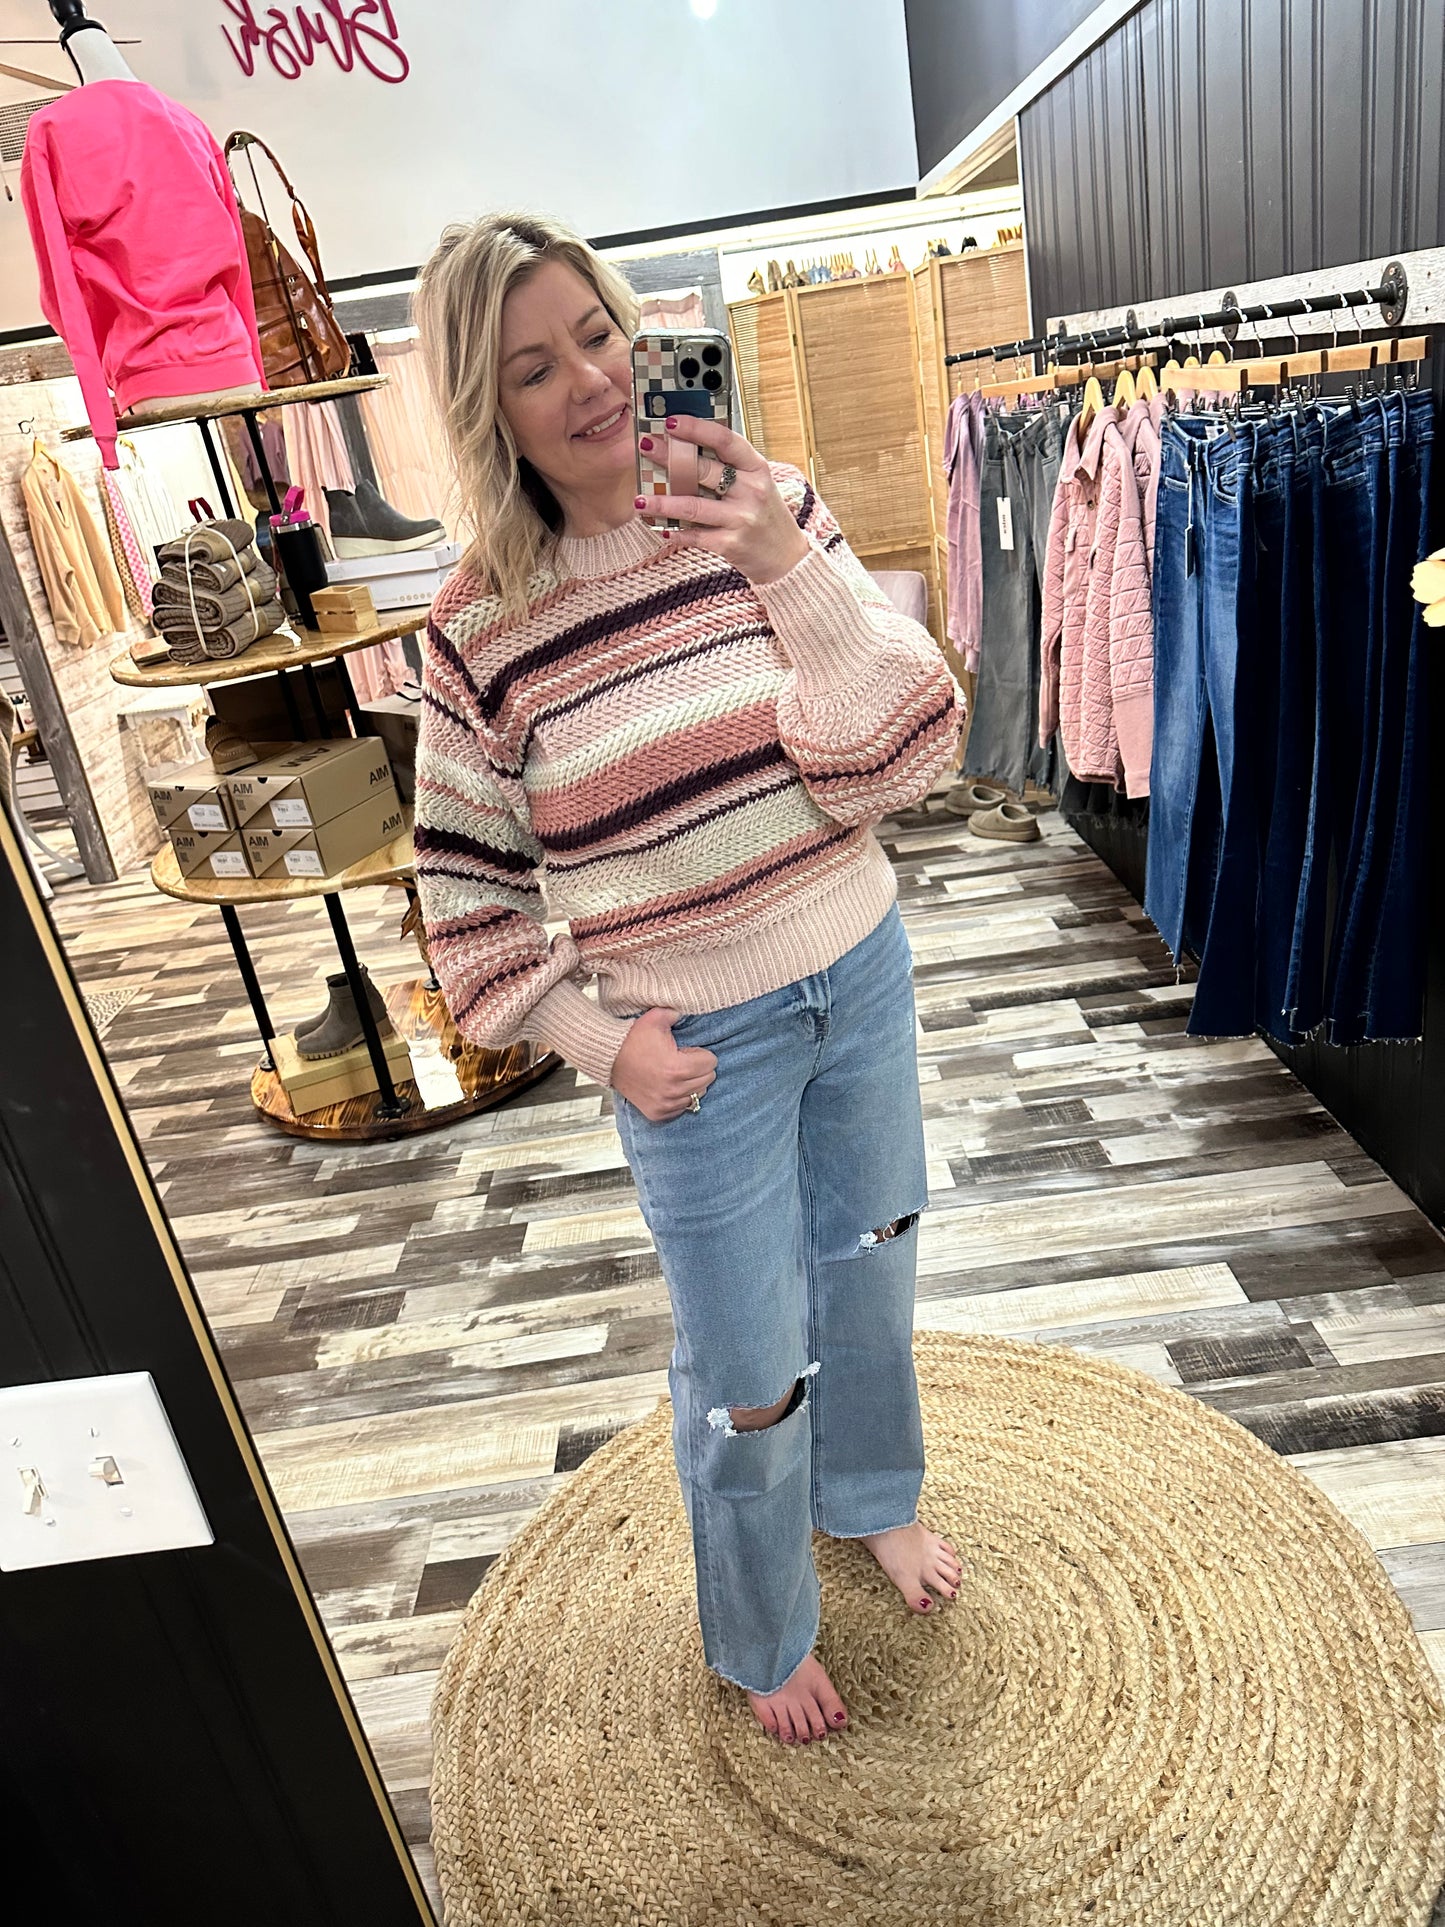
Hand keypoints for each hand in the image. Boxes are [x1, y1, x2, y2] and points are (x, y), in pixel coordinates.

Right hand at [610, 1007, 717, 1122]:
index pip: (711, 1063)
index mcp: (678, 1068)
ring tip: (675, 1073)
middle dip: (699, 1069)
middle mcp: (674, 1090)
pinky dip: (679, 1098)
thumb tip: (686, 1014)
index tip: (687, 1051)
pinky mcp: (657, 1113)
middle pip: (707, 1080)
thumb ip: (677, 1013)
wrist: (608, 1058)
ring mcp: (665, 1104)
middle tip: (683, 1061)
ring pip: (697, 1096)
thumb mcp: (656, 1018)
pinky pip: (681, 1108)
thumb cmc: (633, 1038)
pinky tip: (668, 1086)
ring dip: (691, 1084)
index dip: (701, 1053)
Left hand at [635, 416, 809, 585]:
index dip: (697, 428)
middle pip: (704, 470)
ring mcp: (741, 519)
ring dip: (663, 503)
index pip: (725, 440)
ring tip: (640, 500)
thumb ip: (730, 467)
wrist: (787, 558)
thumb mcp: (757, 484)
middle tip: (646, 447)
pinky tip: (660, 529)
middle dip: (670, 457)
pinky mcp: (731, 544)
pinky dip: (676, 533)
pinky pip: (696, 536)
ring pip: (693, 506)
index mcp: (757, 468)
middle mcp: (751, 491)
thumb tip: (688, 449)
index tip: (672, 421)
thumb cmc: (766, 516)